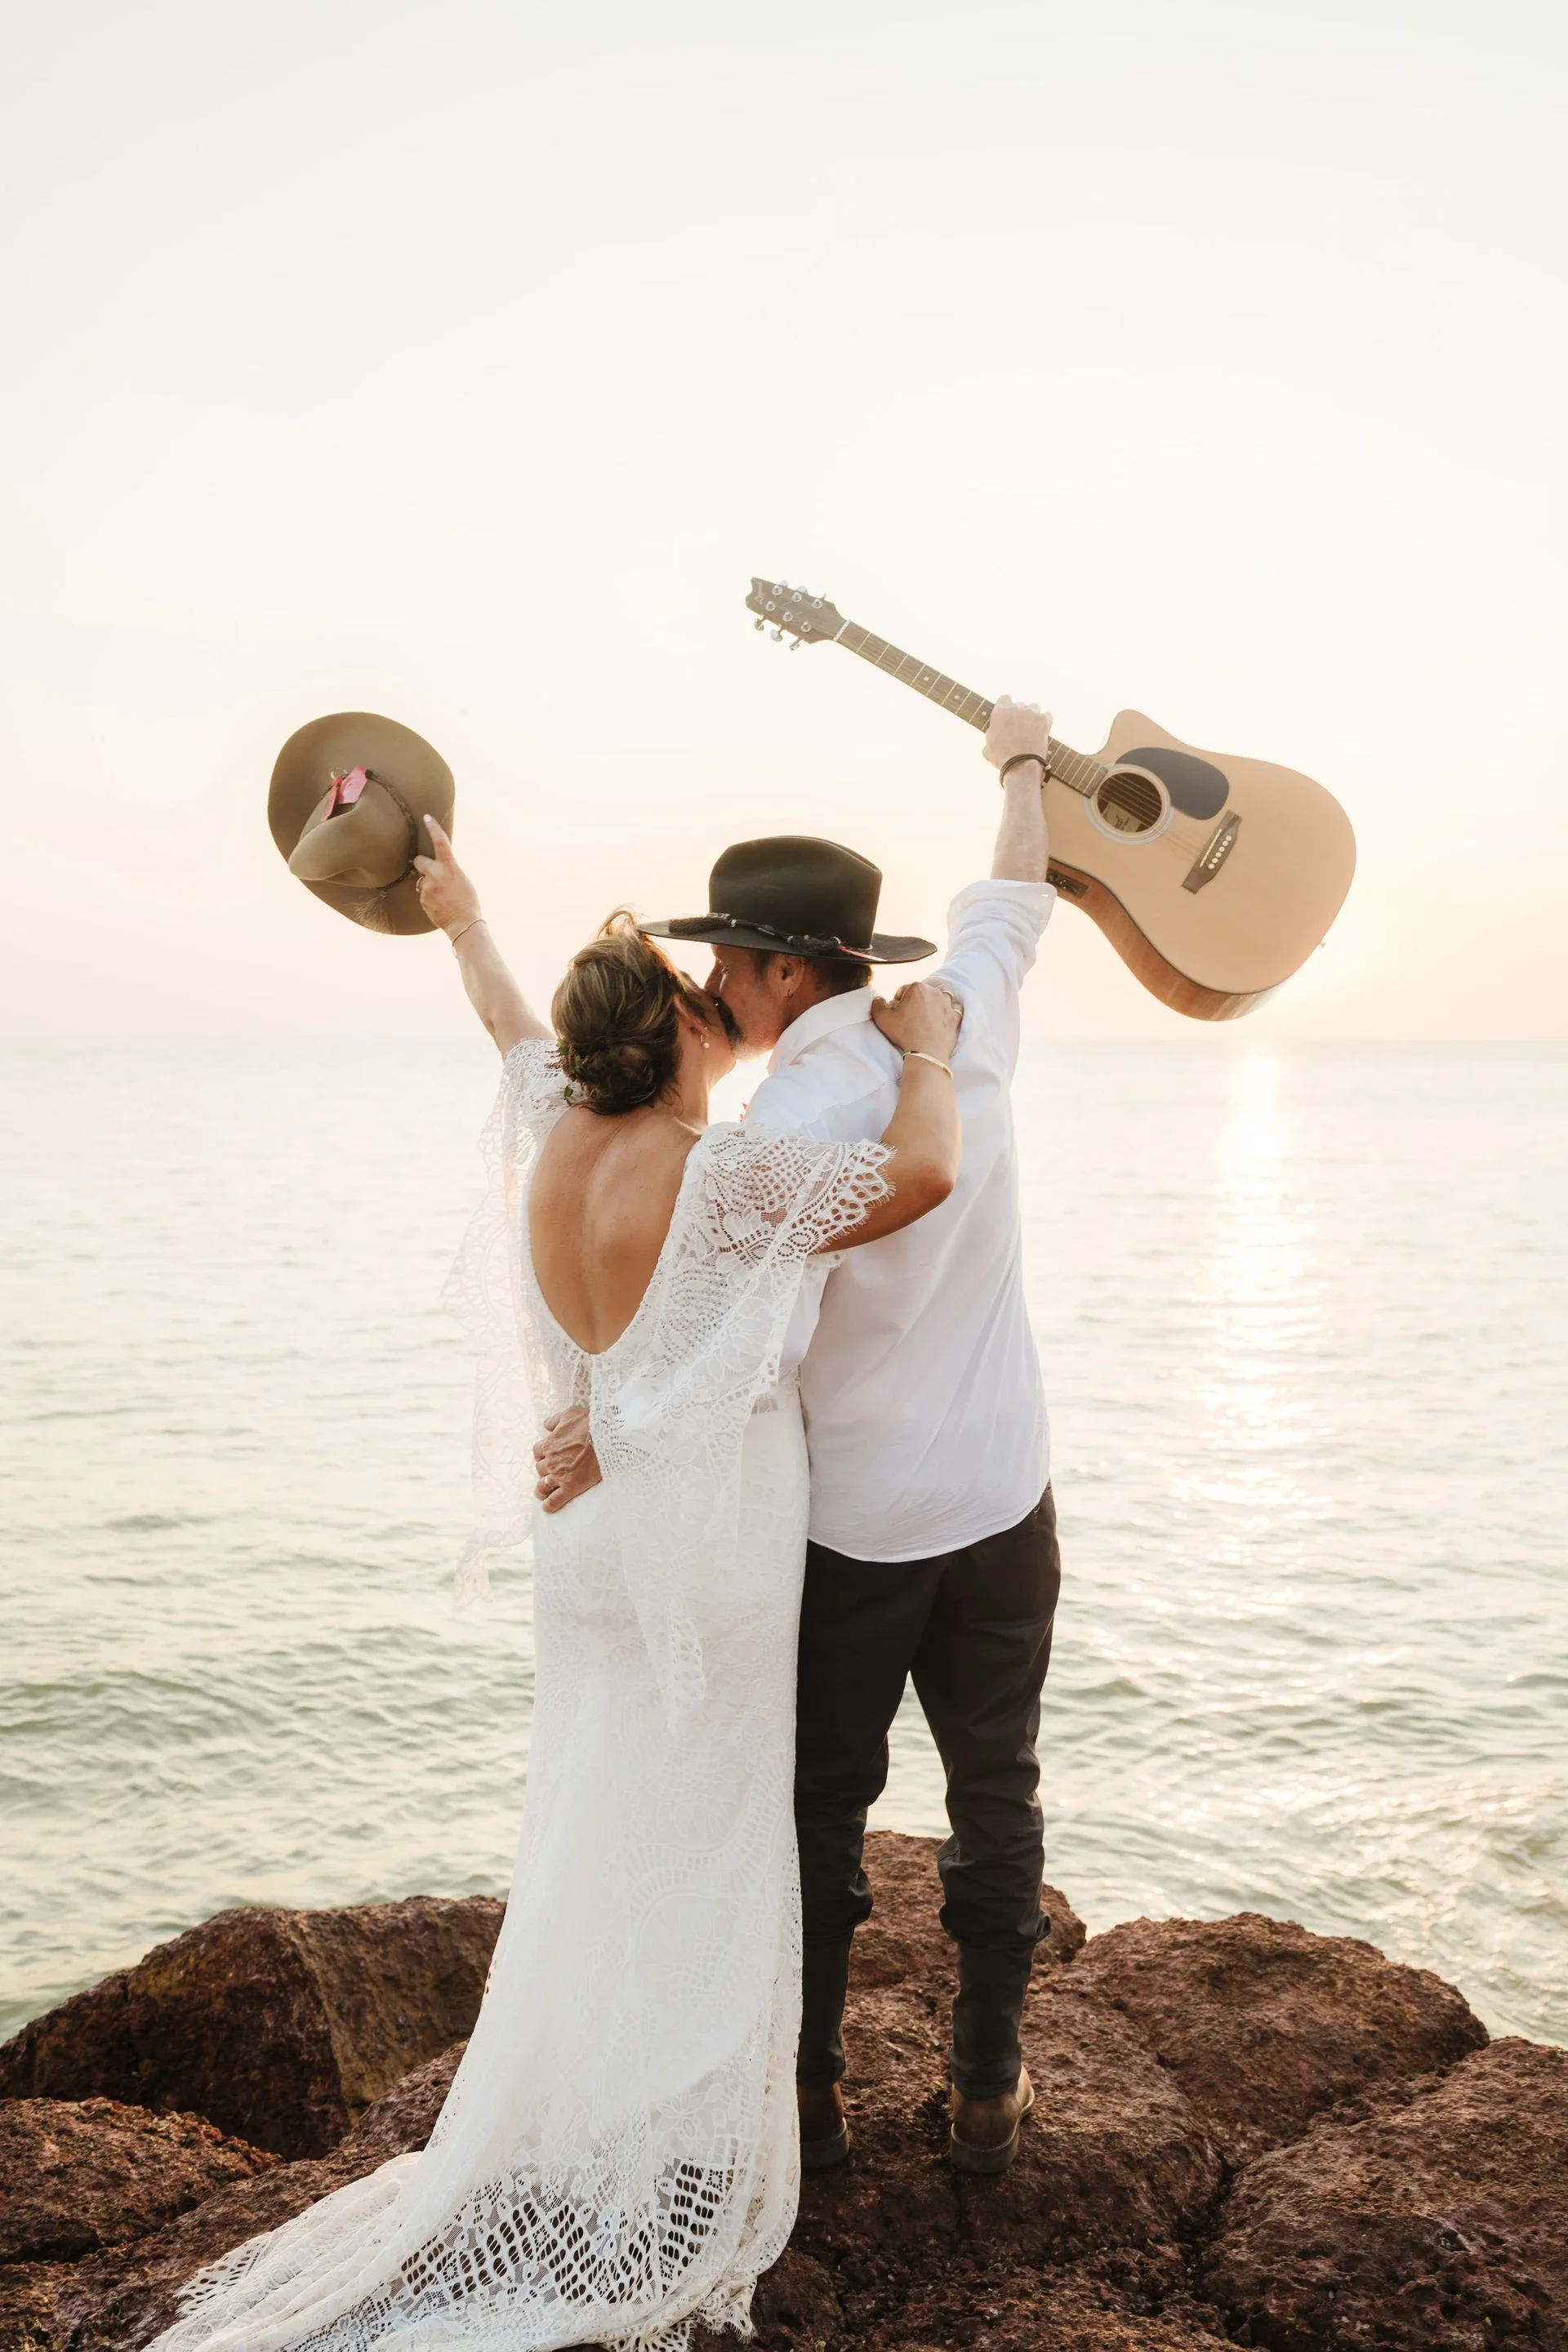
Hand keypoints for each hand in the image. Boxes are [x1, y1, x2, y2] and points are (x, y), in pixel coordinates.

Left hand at [412, 816, 481, 933]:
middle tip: (430, 873)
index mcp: (451, 867)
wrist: (464, 922)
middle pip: (419, 861)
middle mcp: (437, 875)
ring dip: (428, 886)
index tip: (426, 817)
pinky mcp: (423, 899)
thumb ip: (448, 870)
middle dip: (422, 865)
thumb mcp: (462, 879)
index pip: (440, 842)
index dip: (433, 828)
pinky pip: (422, 895)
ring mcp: (428, 887)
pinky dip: (428, 898)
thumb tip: (435, 867)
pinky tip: (439, 905)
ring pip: (421, 880)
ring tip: (441, 897)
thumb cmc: (467, 901)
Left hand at [532, 1406, 602, 1513]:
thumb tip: (546, 1425)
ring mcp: (560, 1475)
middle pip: (540, 1469)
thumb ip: (554, 1420)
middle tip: (552, 1472)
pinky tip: (547, 1507)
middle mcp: (551, 1461)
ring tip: (543, 1492)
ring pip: (543, 1485)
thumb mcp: (569, 1414)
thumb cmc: (589, 1423)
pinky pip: (555, 1500)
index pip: (538, 1452)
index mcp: (549, 1444)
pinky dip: (549, 1505)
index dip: (542, 1454)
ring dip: (542, 1489)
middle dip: (545, 1470)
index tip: (548, 1456)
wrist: (607, 1437)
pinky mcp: (570, 1487)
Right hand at [872, 980, 962, 1064]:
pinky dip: (948, 1012)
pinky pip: (954, 1009)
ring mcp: (947, 1004)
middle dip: (916, 1002)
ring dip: (933, 1004)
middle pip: (922, 993)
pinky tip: (941, 1019)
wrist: (926, 1051)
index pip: (904, 990)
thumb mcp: (882, 1018)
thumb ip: (877, 1004)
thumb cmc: (905, 1033)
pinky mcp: (955, 1017)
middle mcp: (934, 992)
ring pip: (939, 998)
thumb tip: (879, 998)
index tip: (898, 1014)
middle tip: (910, 1018)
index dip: (899, 1002)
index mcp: (917, 988)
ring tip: (926, 1018)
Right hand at [983, 695, 1052, 772]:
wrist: (1021, 766)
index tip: (1008, 716)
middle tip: (1020, 729)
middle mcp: (1015, 708)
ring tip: (1031, 730)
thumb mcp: (987, 748)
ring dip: (1032, 716)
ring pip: (1033, 708)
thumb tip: (993, 733)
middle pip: (1020, 705)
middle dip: (1020, 715)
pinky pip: (1047, 715)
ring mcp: (1031, 713)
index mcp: (1000, 712)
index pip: (1005, 699)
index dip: (1006, 707)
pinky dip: (1045, 722)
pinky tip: (1041, 731)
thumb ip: (991, 735)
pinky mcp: (1043, 720)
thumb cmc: (1002, 759)